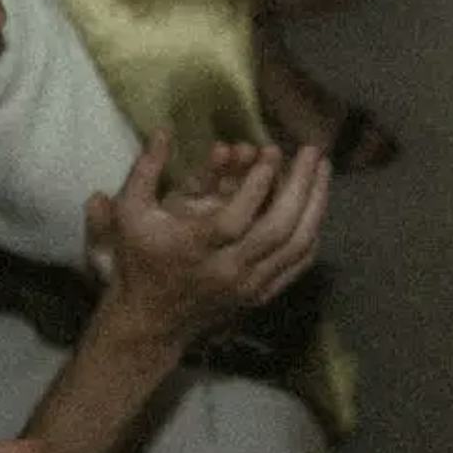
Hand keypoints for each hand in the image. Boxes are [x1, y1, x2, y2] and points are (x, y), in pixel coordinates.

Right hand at [85, 132, 330, 352]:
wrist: (151, 323)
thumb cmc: (140, 261)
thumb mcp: (130, 214)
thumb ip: (145, 170)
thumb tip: (164, 128)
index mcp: (194, 249)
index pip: (234, 219)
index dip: (257, 185)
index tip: (271, 151)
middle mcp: (226, 270)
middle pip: (277, 230)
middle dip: (301, 186)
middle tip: (312, 152)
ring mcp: (248, 286)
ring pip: (296, 246)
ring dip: (315, 204)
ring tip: (323, 170)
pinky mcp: (261, 295)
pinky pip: (298, 263)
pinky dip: (311, 231)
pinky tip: (316, 204)